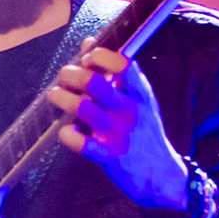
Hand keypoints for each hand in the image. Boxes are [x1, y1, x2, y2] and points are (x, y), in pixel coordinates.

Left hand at [47, 44, 190, 208]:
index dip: (99, 55)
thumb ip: (116, 74)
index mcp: (140, 94)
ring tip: (56, 96)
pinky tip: (66, 130)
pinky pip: (81, 143)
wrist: (162, 175)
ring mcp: (119, 134)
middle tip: (65, 77)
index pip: (123, 64)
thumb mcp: (139, 100)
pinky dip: (67, 134)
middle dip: (70, 74)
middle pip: (94, 83)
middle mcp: (131, 111)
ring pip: (82, 107)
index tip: (88, 58)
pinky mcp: (108, 156)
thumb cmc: (143, 131)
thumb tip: (89, 42)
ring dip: (61, 98)